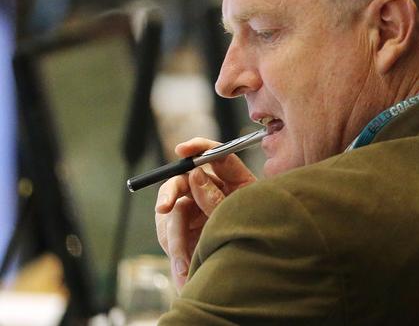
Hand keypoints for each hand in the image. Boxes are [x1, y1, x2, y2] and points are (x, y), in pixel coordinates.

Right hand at [155, 137, 256, 289]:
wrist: (250, 273)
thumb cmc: (250, 239)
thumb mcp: (236, 218)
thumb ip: (215, 198)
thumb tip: (195, 175)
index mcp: (234, 181)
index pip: (215, 155)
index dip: (198, 148)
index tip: (182, 150)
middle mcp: (211, 191)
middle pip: (182, 181)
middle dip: (169, 194)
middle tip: (163, 208)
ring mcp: (195, 210)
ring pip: (173, 212)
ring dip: (175, 238)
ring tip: (184, 265)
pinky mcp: (183, 230)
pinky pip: (170, 235)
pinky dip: (176, 254)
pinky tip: (183, 275)